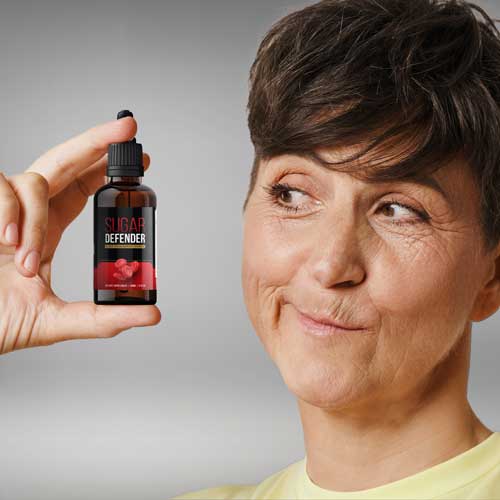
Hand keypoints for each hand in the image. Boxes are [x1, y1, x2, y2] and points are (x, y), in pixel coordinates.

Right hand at [0, 116, 160, 354]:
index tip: (141, 160)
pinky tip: (5, 242)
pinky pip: (1, 186)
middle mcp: (27, 214)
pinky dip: (9, 212)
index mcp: (46, 232)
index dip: (106, 170)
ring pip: (34, 179)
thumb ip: (104, 320)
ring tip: (27, 263)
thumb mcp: (57, 322)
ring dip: (36, 219)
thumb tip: (153, 315)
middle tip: (128, 129)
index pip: (81, 188)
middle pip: (65, 163)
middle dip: (96, 142)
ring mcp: (1, 209)